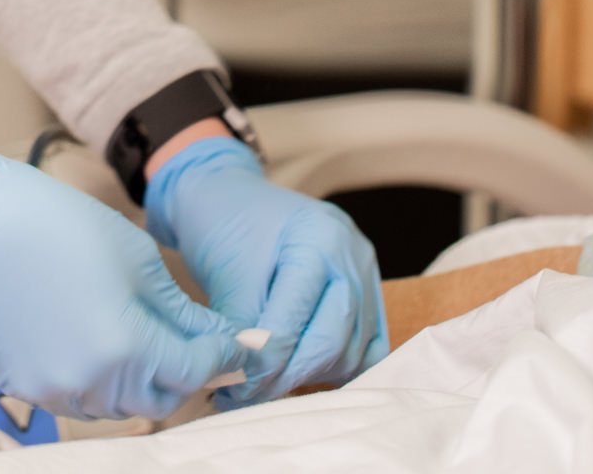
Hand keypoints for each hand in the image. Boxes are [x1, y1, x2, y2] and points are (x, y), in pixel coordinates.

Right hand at [0, 102, 240, 419]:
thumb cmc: (59, 224)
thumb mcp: (136, 257)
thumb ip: (179, 310)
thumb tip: (217, 339)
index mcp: (126, 348)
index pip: (193, 372)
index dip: (220, 357)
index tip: (234, 344)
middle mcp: (90, 385)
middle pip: (158, 401)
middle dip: (182, 374)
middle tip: (192, 340)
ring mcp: (52, 392)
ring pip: (117, 405)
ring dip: (139, 379)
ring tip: (139, 332)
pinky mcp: (23, 388)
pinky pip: (76, 398)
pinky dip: (97, 378)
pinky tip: (92, 336)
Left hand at [145, 133, 386, 400]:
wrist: (229, 195)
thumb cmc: (224, 225)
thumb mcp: (227, 273)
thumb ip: (243, 330)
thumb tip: (248, 385)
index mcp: (319, 238)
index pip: (296, 323)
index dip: (264, 365)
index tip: (232, 389)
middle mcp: (352, 254)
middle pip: (331, 343)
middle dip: (285, 379)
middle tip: (244, 397)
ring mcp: (365, 273)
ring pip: (350, 353)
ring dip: (307, 379)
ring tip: (263, 387)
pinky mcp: (368, 294)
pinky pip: (364, 348)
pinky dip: (335, 369)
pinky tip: (299, 375)